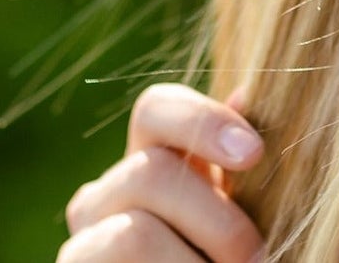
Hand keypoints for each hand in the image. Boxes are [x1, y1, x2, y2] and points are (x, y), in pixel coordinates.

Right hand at [58, 83, 264, 261]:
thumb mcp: (236, 219)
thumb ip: (236, 166)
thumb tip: (246, 92)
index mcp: (152, 163)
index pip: (155, 108)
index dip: (202, 120)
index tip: (254, 153)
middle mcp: (105, 197)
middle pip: (152, 171)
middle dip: (217, 220)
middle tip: (256, 259)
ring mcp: (82, 246)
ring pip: (131, 234)